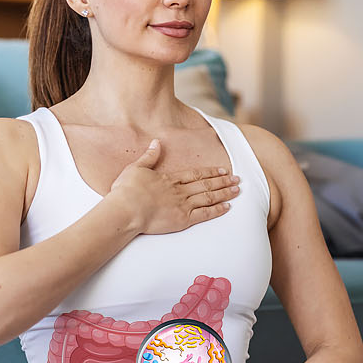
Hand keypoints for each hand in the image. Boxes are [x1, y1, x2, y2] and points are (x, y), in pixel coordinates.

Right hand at [106, 139, 240, 234]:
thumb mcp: (136, 168)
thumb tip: (157, 142)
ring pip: (209, 197)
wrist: (125, 210)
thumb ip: (149, 156)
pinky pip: (204, 214)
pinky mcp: (182, 220)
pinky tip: (227, 207)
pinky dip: (217, 210)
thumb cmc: (126, 191)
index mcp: (169, 179)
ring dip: (224, 193)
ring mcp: (182, 205)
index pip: (195, 174)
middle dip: (223, 181)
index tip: (223, 170)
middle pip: (206, 184)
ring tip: (237, 190)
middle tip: (237, 179)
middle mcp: (180, 190)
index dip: (210, 172)